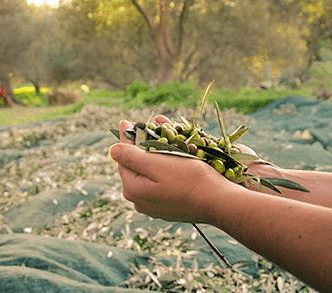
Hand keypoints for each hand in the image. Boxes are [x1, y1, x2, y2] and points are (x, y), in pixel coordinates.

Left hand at [110, 118, 243, 224]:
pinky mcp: (168, 208)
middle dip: (139, 147)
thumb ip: (131, 156)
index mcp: (132, 189)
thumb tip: (112, 149)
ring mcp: (154, 207)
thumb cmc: (189, 179)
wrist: (219, 202)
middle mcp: (139, 201)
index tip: (125, 121)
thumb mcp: (157, 163)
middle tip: (143, 128)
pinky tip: (171, 160)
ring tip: (157, 141)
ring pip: (148, 175)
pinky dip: (163, 171)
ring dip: (152, 158)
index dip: (126, 137)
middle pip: (135, 167)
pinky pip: (160, 184)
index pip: (123, 157)